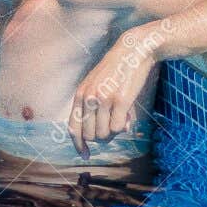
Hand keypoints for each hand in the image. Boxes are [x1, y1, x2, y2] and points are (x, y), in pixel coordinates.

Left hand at [68, 31, 157, 157]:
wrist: (133, 51)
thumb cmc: (116, 70)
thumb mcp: (96, 85)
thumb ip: (92, 107)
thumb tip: (99, 136)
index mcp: (80, 94)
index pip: (73, 128)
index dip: (78, 145)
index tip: (85, 155)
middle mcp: (88, 98)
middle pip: (90, 136)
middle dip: (102, 137)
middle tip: (113, 127)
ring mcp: (103, 99)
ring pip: (104, 134)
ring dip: (113, 132)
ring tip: (121, 118)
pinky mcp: (120, 101)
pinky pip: (118, 128)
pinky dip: (124, 127)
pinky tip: (128, 117)